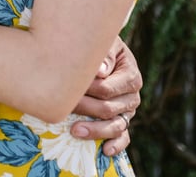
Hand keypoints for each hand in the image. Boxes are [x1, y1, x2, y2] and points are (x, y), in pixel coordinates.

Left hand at [69, 36, 141, 155]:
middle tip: (64, 108)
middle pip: (108, 109)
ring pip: (115, 126)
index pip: (107, 89)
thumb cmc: (100, 48)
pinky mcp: (122, 122)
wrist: (103, 53)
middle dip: (85, 109)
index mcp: (130, 76)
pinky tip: (105, 151)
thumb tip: (100, 72)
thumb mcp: (105, 44)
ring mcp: (128, 111)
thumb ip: (104, 56)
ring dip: (95, 130)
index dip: (87, 91)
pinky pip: (123, 137)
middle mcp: (132, 96)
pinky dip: (116, 145)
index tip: (68, 88)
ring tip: (74, 131)